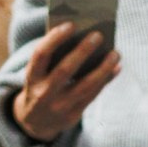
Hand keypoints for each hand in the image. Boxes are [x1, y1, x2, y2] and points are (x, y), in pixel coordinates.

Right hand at [12, 23, 119, 143]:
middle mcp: (43, 93)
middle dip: (82, 51)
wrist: (35, 122)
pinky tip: (115, 67)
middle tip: (98, 35)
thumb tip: (82, 36)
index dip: (54, 39)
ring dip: (103, 68)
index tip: (71, 24)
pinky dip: (105, 80)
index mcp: (31, 77)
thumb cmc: (41, 85)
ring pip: (85, 86)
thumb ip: (53, 57)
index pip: (40, 55)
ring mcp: (59, 106)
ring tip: (115, 53)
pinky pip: (93, 95)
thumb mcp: (38, 73)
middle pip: (65, 70)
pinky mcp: (73, 115)